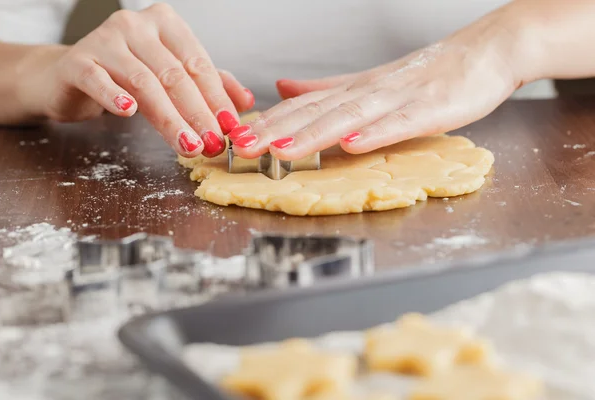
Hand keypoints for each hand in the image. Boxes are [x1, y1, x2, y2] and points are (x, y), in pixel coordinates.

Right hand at [19, 3, 253, 157]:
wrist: (72, 75)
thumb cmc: (127, 74)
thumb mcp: (172, 75)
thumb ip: (210, 83)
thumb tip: (247, 100)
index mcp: (166, 24)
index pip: (198, 63)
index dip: (216, 98)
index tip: (230, 128)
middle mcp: (136, 25)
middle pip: (174, 75)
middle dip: (198, 114)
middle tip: (212, 143)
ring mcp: (104, 39)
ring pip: (144, 82)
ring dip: (169, 118)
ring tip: (187, 145)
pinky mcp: (77, 60)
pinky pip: (98, 79)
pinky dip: (113, 95)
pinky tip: (128, 112)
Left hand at [229, 13, 524, 159]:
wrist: (486, 51)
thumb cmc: (431, 72)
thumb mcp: (371, 82)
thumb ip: (328, 89)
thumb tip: (283, 89)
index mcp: (355, 89)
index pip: (303, 107)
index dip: (268, 123)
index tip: (235, 138)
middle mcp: (370, 92)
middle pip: (317, 112)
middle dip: (277, 131)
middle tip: (241, 146)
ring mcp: (400, 99)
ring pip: (350, 116)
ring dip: (314, 134)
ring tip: (282, 150)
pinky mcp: (431, 109)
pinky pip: (400, 123)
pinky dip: (374, 133)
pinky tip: (351, 143)